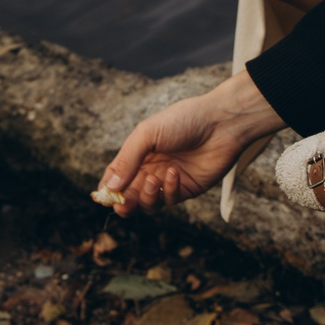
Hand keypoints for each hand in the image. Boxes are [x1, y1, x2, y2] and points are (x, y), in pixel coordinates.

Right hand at [96, 71, 284, 215]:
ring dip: (147, 196)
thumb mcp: (147, 134)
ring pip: (148, 203)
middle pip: (130, 195)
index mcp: (139, 153)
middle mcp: (151, 169)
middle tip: (124, 204)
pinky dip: (168, 190)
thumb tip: (109, 186)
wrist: (221, 123)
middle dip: (124, 203)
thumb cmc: (183, 120)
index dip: (109, 188)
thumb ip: (127, 160)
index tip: (103, 196)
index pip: (117, 176)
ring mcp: (169, 181)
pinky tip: (174, 174)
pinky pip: (170, 200)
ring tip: (153, 179)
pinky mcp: (187, 190)